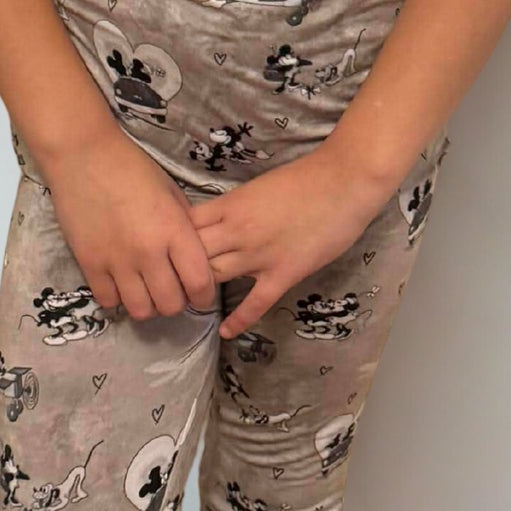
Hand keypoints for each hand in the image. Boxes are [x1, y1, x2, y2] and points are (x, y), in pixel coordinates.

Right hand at [38, 129, 221, 321]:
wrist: (84, 156)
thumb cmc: (132, 168)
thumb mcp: (171, 193)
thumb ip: (184, 228)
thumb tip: (193, 258)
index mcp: (174, 231)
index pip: (199, 284)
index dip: (204, 296)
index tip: (201, 292)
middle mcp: (148, 252)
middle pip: (171, 305)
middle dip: (177, 302)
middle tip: (171, 289)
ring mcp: (116, 261)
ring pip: (140, 311)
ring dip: (148, 305)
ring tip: (145, 289)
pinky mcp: (89, 263)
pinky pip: (109, 301)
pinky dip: (118, 298)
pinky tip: (120, 283)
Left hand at [189, 145, 394, 337]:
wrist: (344, 181)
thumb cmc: (306, 178)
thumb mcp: (258, 186)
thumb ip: (236, 206)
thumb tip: (218, 221)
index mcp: (230, 205)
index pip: (185, 226)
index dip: (171, 239)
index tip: (166, 249)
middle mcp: (237, 231)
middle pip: (191, 254)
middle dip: (177, 267)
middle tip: (169, 281)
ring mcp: (259, 255)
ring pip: (213, 276)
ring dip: (199, 289)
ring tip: (189, 302)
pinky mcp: (283, 274)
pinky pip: (255, 302)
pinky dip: (238, 319)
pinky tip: (225, 332)